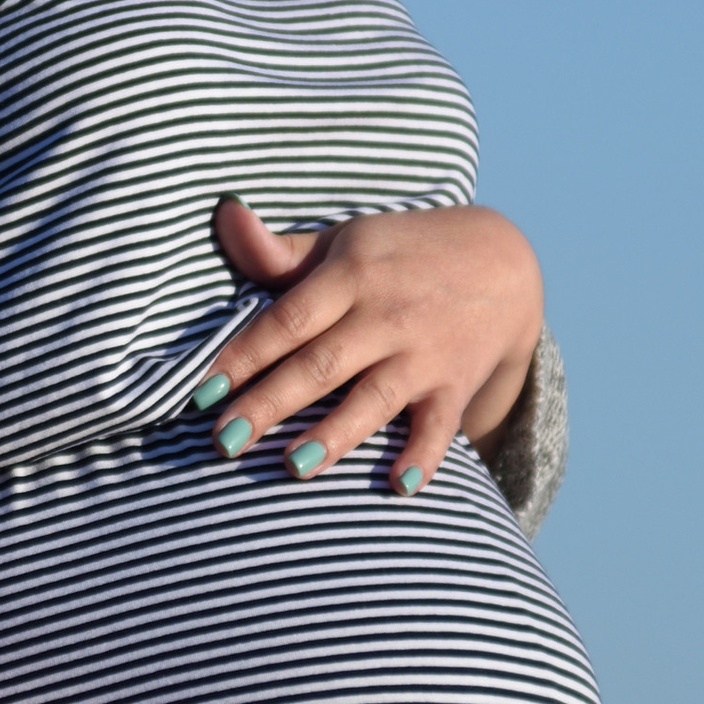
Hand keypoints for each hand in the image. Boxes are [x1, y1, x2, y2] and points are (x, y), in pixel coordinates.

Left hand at [196, 194, 542, 494]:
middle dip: (271, 404)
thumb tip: (225, 217)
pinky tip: (399, 485)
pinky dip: (424, 455)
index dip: (244, 355)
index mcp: (351, 274)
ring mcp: (424, 352)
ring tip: (293, 467)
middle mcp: (386, 315)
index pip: (289, 319)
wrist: (502, 260)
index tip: (202, 392)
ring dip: (334, 435)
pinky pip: (439, 425)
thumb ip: (282, 251)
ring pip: (373, 399)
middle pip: (320, 365)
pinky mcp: (456, 383)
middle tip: (223, 441)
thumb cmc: (401, 254)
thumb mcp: (346, 240)